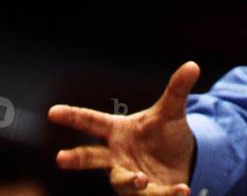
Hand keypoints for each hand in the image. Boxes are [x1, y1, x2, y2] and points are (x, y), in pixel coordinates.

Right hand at [48, 61, 200, 194]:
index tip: (52, 111)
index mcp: (117, 132)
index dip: (73, 116)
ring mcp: (128, 176)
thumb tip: (193, 64)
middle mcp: (116, 156)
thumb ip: (177, 90)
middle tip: (60, 158)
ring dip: (129, 181)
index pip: (91, 122)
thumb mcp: (171, 111)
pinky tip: (182, 190)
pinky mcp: (147, 193)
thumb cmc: (163, 132)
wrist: (179, 159)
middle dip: (77, 158)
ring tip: (140, 179)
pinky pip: (154, 195)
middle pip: (92, 158)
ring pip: (122, 182)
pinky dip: (167, 194)